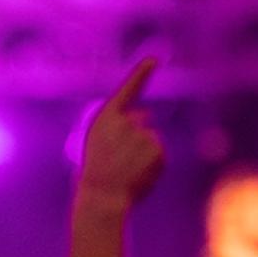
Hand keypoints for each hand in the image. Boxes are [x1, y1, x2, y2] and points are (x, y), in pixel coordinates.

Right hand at [79, 58, 164, 209]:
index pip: (128, 90)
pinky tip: (139, 172)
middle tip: (120, 157)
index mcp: (106, 117)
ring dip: (144, 151)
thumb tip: (145, 114)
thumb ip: (121, 124)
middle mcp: (126, 121)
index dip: (142, 73)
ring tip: (128, 167)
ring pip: (151, 138)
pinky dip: (153, 163)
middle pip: (142, 119)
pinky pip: (160, 153)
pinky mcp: (158, 149)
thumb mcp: (101, 141)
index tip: (154, 59)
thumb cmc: (97, 170)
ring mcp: (144, 134)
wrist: (102, 196)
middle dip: (137, 133)